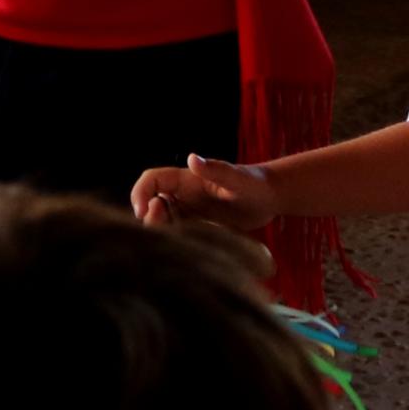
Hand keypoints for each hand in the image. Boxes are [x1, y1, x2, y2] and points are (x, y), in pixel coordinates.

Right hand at [133, 153, 277, 235]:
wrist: (269, 199)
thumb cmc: (255, 184)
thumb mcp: (237, 178)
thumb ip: (216, 169)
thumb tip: (192, 159)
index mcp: (185, 179)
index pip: (151, 181)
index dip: (140, 193)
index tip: (142, 212)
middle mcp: (182, 195)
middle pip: (151, 204)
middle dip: (151, 219)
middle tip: (169, 232)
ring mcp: (188, 211)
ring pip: (162, 223)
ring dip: (164, 233)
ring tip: (185, 242)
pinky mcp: (196, 227)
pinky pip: (177, 235)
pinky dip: (177, 243)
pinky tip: (192, 250)